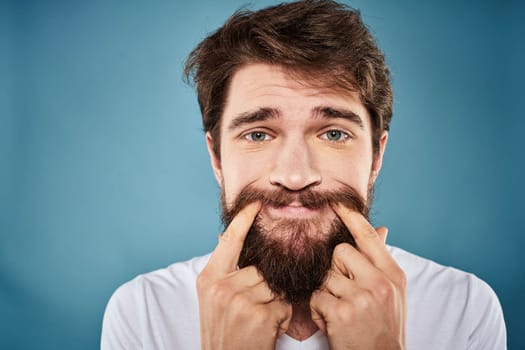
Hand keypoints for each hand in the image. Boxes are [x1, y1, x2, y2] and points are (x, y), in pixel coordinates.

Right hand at [197, 202, 291, 349]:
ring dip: (275, 303)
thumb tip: (236, 242)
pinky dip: (281, 318)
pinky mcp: (258, 315)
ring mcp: (239, 300)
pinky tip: (266, 331)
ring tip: (259, 321)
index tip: (257, 202)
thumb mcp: (213, 300)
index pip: (229, 240)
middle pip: (260, 268)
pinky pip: (283, 304)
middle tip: (254, 310)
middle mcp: (221, 286)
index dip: (245, 219)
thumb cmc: (222, 333)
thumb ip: (225, 273)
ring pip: (274, 285)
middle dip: (264, 287)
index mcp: (209, 278)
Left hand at [310, 204, 405, 349]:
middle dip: (336, 269)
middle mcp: (380, 282)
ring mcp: (361, 297)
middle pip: (340, 252)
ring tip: (342, 312)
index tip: (336, 202)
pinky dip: (319, 311)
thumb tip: (382, 230)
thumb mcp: (392, 292)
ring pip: (325, 275)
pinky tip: (334, 323)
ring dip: (327, 294)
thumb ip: (381, 262)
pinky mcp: (342, 312)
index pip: (368, 236)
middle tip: (346, 292)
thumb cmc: (385, 326)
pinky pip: (317, 297)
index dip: (351, 217)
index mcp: (392, 274)